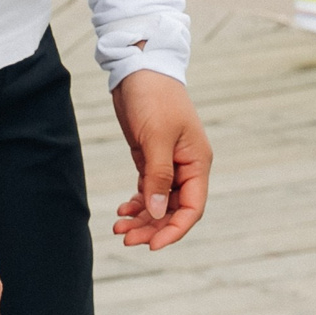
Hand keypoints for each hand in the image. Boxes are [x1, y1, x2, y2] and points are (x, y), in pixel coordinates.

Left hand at [109, 70, 211, 249]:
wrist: (139, 69)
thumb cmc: (154, 98)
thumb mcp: (156, 138)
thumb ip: (158, 176)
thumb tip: (156, 213)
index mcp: (197, 162)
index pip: (192, 207)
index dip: (174, 230)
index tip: (152, 245)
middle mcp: (186, 166)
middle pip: (173, 210)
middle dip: (152, 227)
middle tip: (125, 238)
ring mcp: (169, 163)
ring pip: (159, 203)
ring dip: (142, 218)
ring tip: (118, 228)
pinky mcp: (152, 158)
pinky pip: (148, 190)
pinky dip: (137, 203)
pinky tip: (122, 211)